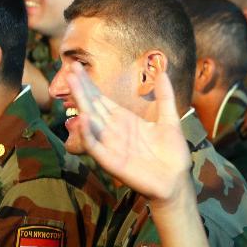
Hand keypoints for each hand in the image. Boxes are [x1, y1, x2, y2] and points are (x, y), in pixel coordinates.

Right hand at [65, 62, 191, 204]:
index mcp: (124, 120)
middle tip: (69, 68)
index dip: (89, 84)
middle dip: (81, 88)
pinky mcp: (111, 162)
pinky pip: (95, 147)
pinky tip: (82, 119)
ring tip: (71, 84)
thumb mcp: (169, 120)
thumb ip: (165, 97)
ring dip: (81, 104)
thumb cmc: (172, 153)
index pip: (101, 98)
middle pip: (93, 106)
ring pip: (90, 122)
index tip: (77, 66)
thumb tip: (162, 72)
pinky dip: (87, 134)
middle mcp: (113, 131)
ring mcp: (110, 145)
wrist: (176, 180)